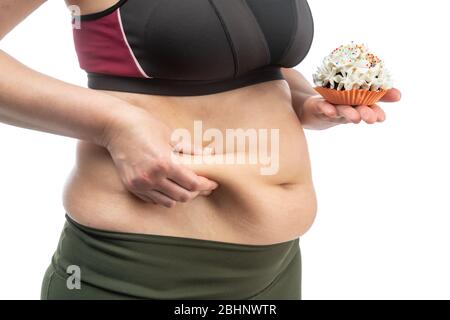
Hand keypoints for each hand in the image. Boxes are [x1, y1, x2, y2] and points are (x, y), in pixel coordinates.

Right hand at [102, 106, 217, 207]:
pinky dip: (165, 196)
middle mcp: (152, 177)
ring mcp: (141, 184)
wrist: (116, 126)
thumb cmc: (145, 126)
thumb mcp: (171, 135)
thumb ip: (191, 150)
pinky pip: (155, 200)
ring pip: (169, 202)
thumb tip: (210, 156)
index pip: (193, 183)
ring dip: (181, 196)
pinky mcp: (132, 187)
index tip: (212, 183)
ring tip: (187, 187)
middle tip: (203, 186)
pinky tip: (170, 187)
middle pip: (183, 196)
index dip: (206, 185)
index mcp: (165, 163)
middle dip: (197, 192)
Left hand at [303, 88, 401, 125]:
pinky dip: (327, 109)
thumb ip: (379, 93)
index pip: (371, 110)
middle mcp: (347, 109)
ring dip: (349, 114)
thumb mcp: (361, 95)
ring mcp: (333, 109)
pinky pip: (323, 108)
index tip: (382, 118)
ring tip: (356, 118)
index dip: (377, 113)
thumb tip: (399, 95)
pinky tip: (330, 111)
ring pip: (342, 111)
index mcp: (358, 106)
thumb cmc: (340, 101)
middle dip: (365, 114)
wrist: (314, 109)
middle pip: (358, 112)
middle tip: (371, 118)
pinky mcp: (319, 107)